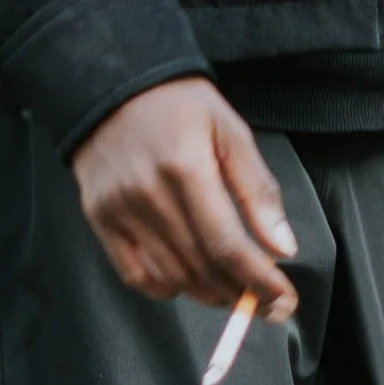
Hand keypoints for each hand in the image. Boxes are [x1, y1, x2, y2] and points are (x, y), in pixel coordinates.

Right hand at [69, 79, 299, 319]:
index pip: (226, 244)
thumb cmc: (178, 104)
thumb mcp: (230, 130)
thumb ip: (257, 189)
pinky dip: (168, 288)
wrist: (112, 85)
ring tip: (233, 287)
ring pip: (172, 277)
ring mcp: (119, 210)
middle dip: (241, 292)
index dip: (259, 280)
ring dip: (209, 293)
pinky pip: (137, 276)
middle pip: (201, 267)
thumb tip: (282, 247)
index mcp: (185, 167)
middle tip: (266, 299)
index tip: (283, 299)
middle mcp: (148, 194)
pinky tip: (190, 279)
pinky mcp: (101, 220)